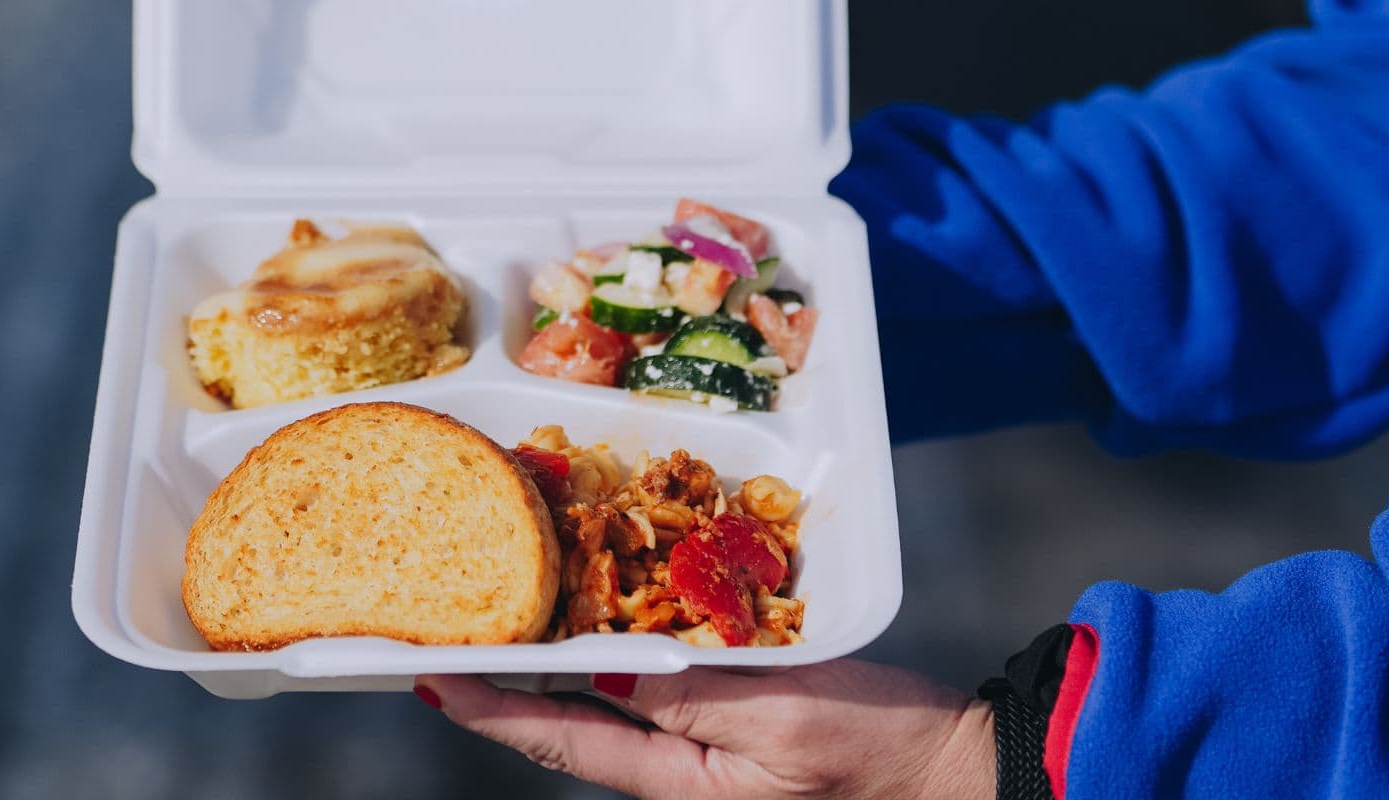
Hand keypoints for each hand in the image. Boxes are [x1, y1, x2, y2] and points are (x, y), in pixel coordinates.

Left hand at [415, 660, 993, 799]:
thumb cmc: (882, 754)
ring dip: (555, 655)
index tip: (432, 676)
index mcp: (681, 780)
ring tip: (503, 613)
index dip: (493, 709)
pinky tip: (600, 607)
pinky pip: (656, 678)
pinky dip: (619, 640)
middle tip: (450, 631)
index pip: (564, 740)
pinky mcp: (729, 713)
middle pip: (570, 719)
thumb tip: (601, 666)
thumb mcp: (786, 723)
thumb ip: (694, 696)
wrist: (956, 765)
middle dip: (509, 679)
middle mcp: (677, 765)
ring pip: (606, 695)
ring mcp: (702, 741)